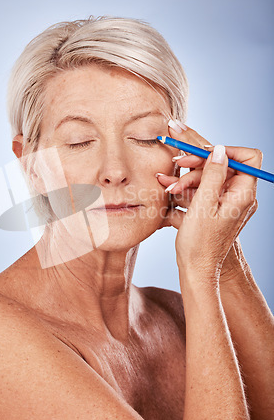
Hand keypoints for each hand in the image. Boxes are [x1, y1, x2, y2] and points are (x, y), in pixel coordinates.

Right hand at [156, 121, 261, 285]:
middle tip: (178, 163)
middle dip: (200, 163)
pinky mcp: (216, 207)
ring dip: (189, 177)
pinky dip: (189, 187)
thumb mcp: (203, 204)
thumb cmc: (200, 243)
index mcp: (243, 194)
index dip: (227, 151)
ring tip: (170, 186)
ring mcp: (228, 201)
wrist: (196, 269)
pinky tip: (171, 188)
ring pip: (211, 175)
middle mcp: (240, 196)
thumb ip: (213, 175)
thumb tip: (219, 150)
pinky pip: (205, 188)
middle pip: (225, 165)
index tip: (204, 154)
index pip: (248, 158)